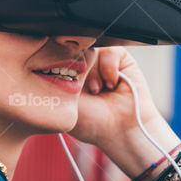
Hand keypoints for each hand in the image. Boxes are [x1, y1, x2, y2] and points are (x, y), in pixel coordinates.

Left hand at [69, 47, 180, 180]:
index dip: (62, 67)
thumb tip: (61, 53)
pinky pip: (110, 50)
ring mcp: (102, 62)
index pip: (59, 56)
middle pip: (76, 50)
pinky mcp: (121, 60)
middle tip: (86, 91)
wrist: (121, 131)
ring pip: (92, 49)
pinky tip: (111, 84)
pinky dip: (109, 67)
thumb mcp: (65, 99)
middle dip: (79, 70)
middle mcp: (85, 67)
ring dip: (94, 71)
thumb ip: (60, 75)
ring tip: (98, 90)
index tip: (67, 83)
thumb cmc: (92, 122)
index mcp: (68, 76)